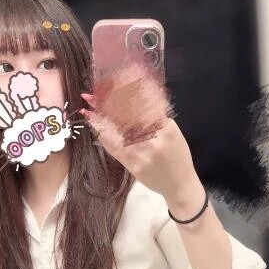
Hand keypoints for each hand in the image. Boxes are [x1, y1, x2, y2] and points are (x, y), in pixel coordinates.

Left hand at [81, 94, 200, 204]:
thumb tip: (138, 95)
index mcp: (166, 127)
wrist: (180, 184)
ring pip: (118, 132)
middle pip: (127, 116)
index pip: (143, 105)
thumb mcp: (173, 132)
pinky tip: (96, 128)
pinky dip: (105, 137)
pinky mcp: (134, 166)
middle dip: (108, 103)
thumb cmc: (177, 156)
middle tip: (91, 95)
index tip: (111, 83)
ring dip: (101, 119)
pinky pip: (116, 149)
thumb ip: (157, 117)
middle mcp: (154, 140)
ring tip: (88, 109)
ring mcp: (143, 154)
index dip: (124, 93)